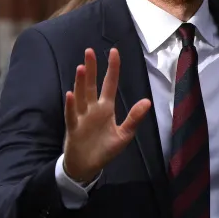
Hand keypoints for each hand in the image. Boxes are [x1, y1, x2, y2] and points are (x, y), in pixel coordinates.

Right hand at [63, 48, 151, 183]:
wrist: (87, 166)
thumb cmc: (105, 149)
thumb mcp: (124, 135)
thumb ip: (134, 118)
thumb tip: (147, 101)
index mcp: (106, 108)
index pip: (109, 84)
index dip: (112, 69)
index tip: (113, 51)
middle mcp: (92, 109)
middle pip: (92, 85)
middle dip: (92, 69)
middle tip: (89, 51)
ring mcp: (81, 117)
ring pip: (81, 96)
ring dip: (81, 83)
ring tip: (82, 67)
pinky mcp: (73, 128)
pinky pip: (72, 115)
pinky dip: (71, 106)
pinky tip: (71, 94)